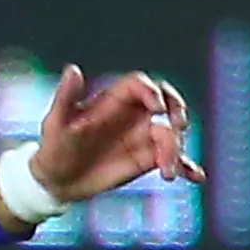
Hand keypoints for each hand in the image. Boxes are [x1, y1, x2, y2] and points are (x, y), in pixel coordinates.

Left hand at [29, 65, 203, 204]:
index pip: (140, 85)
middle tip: (178, 127)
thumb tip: (73, 69)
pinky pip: (175, 159)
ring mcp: (144, 137)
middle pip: (166, 104)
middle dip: (177, 111)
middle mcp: (133, 115)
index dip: (152, 91)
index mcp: (113, 100)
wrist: (57, 180)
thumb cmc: (54, 147)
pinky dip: (187, 167)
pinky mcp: (149, 159)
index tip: (157, 107)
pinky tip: (195, 176)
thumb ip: (66, 97)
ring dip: (176, 150)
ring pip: (171, 135)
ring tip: (168, 173)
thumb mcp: (56, 122)